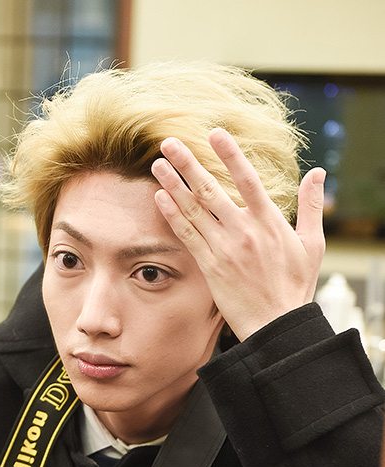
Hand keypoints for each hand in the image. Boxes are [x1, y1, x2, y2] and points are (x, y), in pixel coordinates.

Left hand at [151, 128, 325, 340]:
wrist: (276, 324)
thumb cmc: (295, 285)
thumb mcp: (312, 244)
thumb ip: (311, 206)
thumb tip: (317, 173)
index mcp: (269, 222)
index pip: (247, 179)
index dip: (229, 154)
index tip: (213, 133)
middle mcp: (244, 232)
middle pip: (211, 190)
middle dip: (188, 164)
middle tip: (169, 142)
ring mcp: (224, 249)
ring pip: (194, 210)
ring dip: (173, 185)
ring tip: (158, 164)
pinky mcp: (210, 267)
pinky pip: (188, 236)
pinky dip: (173, 215)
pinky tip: (160, 198)